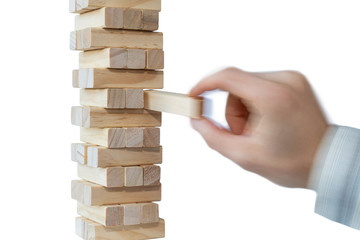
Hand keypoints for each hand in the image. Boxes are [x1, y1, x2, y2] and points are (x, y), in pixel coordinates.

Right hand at [190, 68, 328, 187]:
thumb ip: (213, 137)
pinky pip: (260, 87)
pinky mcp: (294, 81)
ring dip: (244, 109)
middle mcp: (284, 80)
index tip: (193, 97)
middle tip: (244, 134)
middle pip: (235, 85)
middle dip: (232, 111)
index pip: (227, 77)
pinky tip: (268, 122)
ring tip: (260, 131)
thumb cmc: (293, 163)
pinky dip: (256, 104)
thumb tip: (196, 120)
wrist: (327, 162)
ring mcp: (292, 78)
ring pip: (247, 86)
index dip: (204, 85)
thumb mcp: (245, 156)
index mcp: (273, 96)